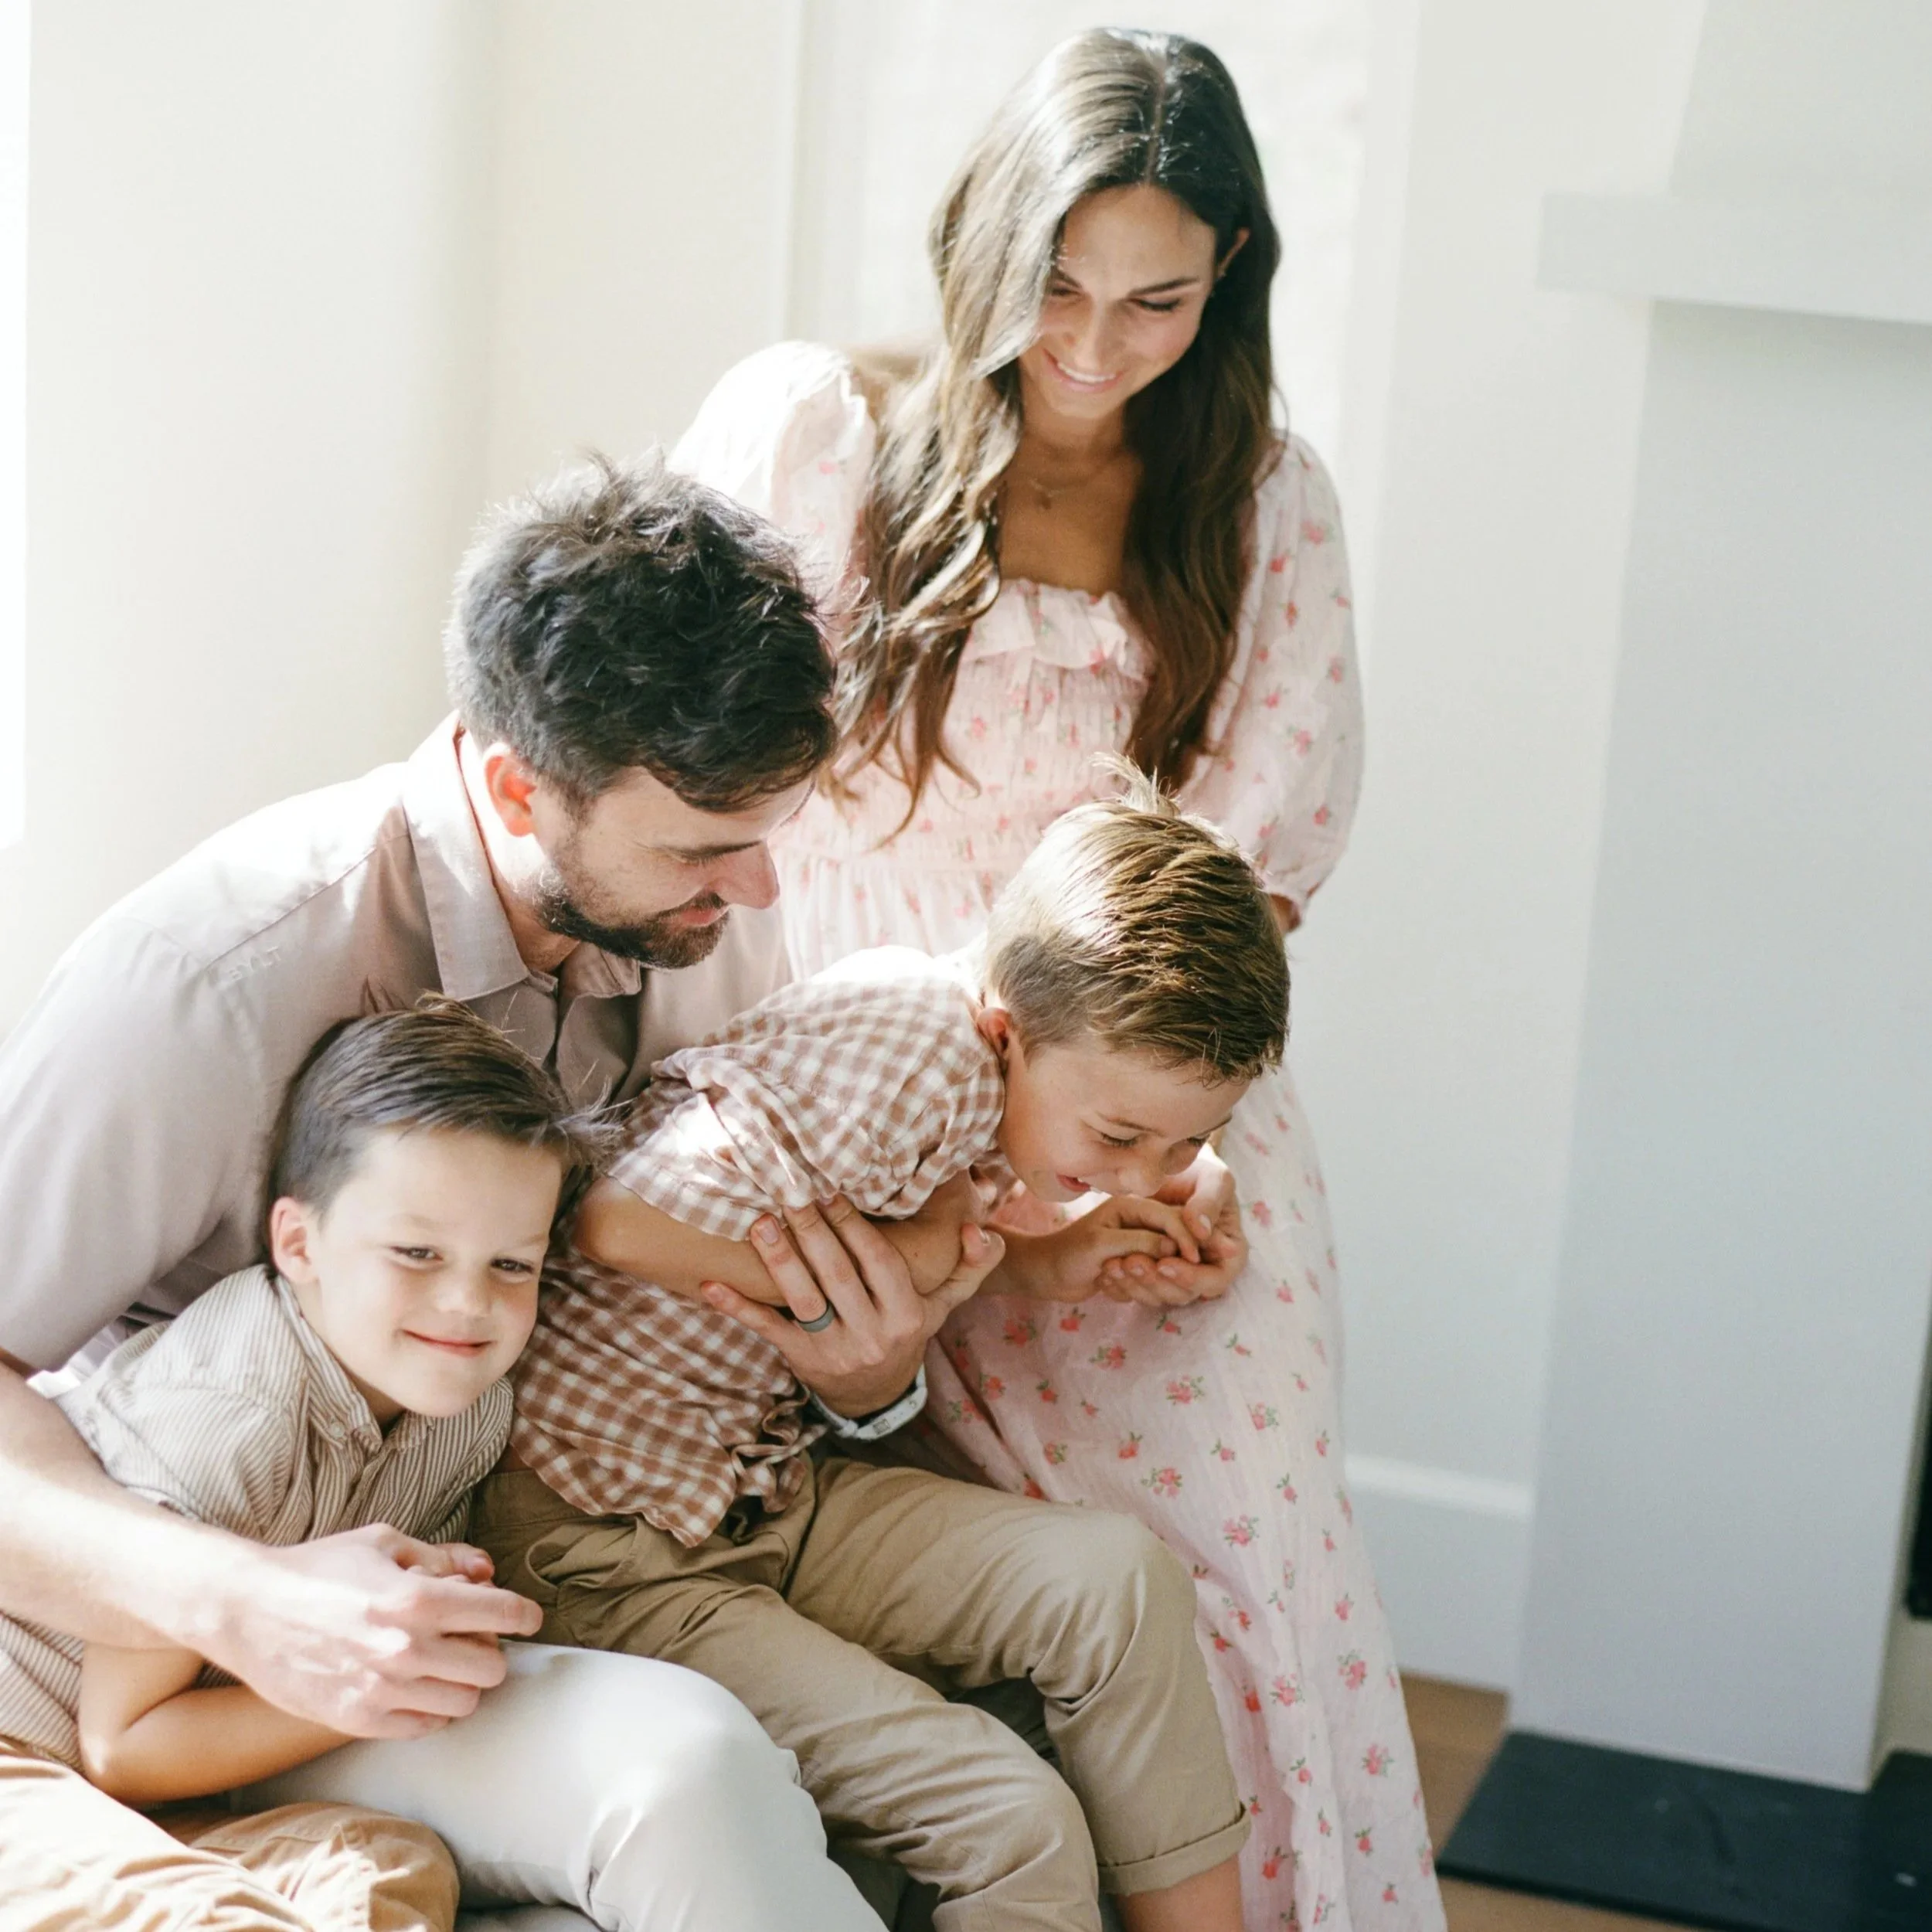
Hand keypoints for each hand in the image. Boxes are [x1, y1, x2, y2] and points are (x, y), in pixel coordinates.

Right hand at [200, 1523, 542, 1739]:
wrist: (248, 1611)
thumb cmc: (320, 1568)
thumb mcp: (385, 1544)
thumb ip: (443, 1557)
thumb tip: (487, 1570)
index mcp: (418, 1598)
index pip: (500, 1614)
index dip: (523, 1615)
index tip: (528, 1617)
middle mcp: (406, 1649)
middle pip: (490, 1668)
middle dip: (489, 1651)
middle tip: (472, 1639)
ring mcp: (382, 1690)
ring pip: (463, 1704)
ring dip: (462, 1684)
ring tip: (443, 1664)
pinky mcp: (358, 1720)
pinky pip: (424, 1727)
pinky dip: (431, 1710)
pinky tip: (416, 1687)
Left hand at [701, 1196, 1003, 1417]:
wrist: (876, 1395)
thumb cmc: (906, 1330)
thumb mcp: (943, 1304)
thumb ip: (969, 1266)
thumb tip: (979, 1229)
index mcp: (907, 1315)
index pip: (879, 1264)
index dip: (856, 1228)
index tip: (833, 1191)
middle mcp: (871, 1334)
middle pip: (838, 1276)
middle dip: (813, 1230)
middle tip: (789, 1191)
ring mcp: (833, 1350)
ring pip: (804, 1299)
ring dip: (779, 1260)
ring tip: (760, 1223)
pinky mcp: (800, 1360)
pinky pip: (768, 1330)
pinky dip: (738, 1308)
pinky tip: (710, 1284)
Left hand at [1005, 1194, 1203, 1305]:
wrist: (1044, 1275)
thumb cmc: (1068, 1253)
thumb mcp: (1103, 1244)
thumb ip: (1140, 1241)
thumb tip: (1175, 1247)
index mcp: (1134, 1207)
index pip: (1174, 1218)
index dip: (1186, 1238)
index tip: (1194, 1261)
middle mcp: (1140, 1225)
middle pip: (1174, 1245)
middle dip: (1161, 1265)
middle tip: (1133, 1271)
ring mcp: (1137, 1248)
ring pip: (1161, 1269)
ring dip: (1138, 1281)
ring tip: (1107, 1275)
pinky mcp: (1132, 1269)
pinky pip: (1147, 1284)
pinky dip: (1129, 1289)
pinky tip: (1102, 1284)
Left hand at [1097, 1145, 1246, 1304]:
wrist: (1166, 1170)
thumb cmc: (1198, 1172)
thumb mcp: (1211, 1179)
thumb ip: (1209, 1203)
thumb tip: (1201, 1231)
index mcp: (1228, 1252)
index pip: (1216, 1279)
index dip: (1192, 1277)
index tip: (1165, 1264)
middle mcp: (1205, 1268)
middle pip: (1185, 1293)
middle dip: (1157, 1281)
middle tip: (1131, 1262)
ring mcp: (1178, 1273)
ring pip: (1160, 1295)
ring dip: (1136, 1283)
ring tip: (1113, 1264)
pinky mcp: (1154, 1273)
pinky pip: (1141, 1291)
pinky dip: (1123, 1285)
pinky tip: (1105, 1272)